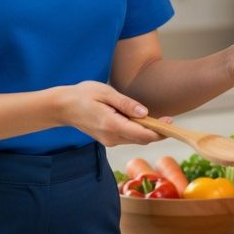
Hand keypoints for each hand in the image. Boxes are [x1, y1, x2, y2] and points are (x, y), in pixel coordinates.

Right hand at [54, 81, 169, 146]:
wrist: (63, 107)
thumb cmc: (83, 95)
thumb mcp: (106, 92)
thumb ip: (126, 103)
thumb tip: (145, 113)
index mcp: (112, 125)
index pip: (142, 134)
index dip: (159, 131)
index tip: (170, 123)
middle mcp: (111, 137)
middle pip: (141, 139)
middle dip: (157, 132)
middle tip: (168, 119)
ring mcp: (109, 141)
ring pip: (135, 140)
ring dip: (147, 131)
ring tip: (157, 118)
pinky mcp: (108, 140)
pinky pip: (127, 137)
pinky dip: (137, 131)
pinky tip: (139, 120)